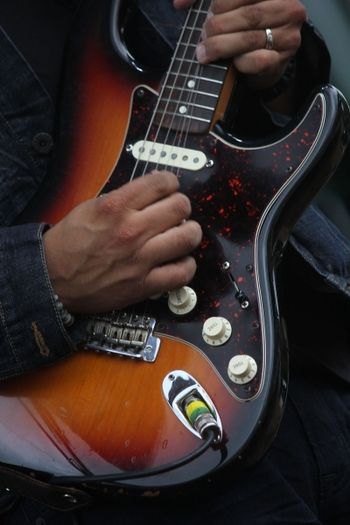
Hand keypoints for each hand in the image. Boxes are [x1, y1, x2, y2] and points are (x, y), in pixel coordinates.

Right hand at [43, 171, 201, 313]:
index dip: (170, 183)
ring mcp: (140, 258)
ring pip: (188, 237)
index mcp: (116, 206)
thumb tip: (151, 192)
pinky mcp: (144, 284)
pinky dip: (186, 265)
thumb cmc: (67, 246)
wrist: (51, 280)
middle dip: (182, 206)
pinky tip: (179, 261)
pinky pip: (182, 272)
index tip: (170, 189)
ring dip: (190, 233)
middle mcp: (131, 230)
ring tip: (183, 235)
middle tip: (177, 213)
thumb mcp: (89, 208)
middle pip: (181, 207)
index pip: (162, 182)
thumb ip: (122, 199)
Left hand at [174, 0, 306, 88]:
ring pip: (249, 38)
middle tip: (203, 35)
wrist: (263, 63)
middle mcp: (288, 7)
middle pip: (247, 14)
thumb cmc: (242, 29)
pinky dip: (238, 62)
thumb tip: (179, 3)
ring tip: (204, 51)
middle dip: (218, 26)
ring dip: (221, 47)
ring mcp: (289, 35)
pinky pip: (256, 60)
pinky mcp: (282, 59)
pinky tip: (231, 62)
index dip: (218, 1)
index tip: (206, 12)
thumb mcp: (228, 7)